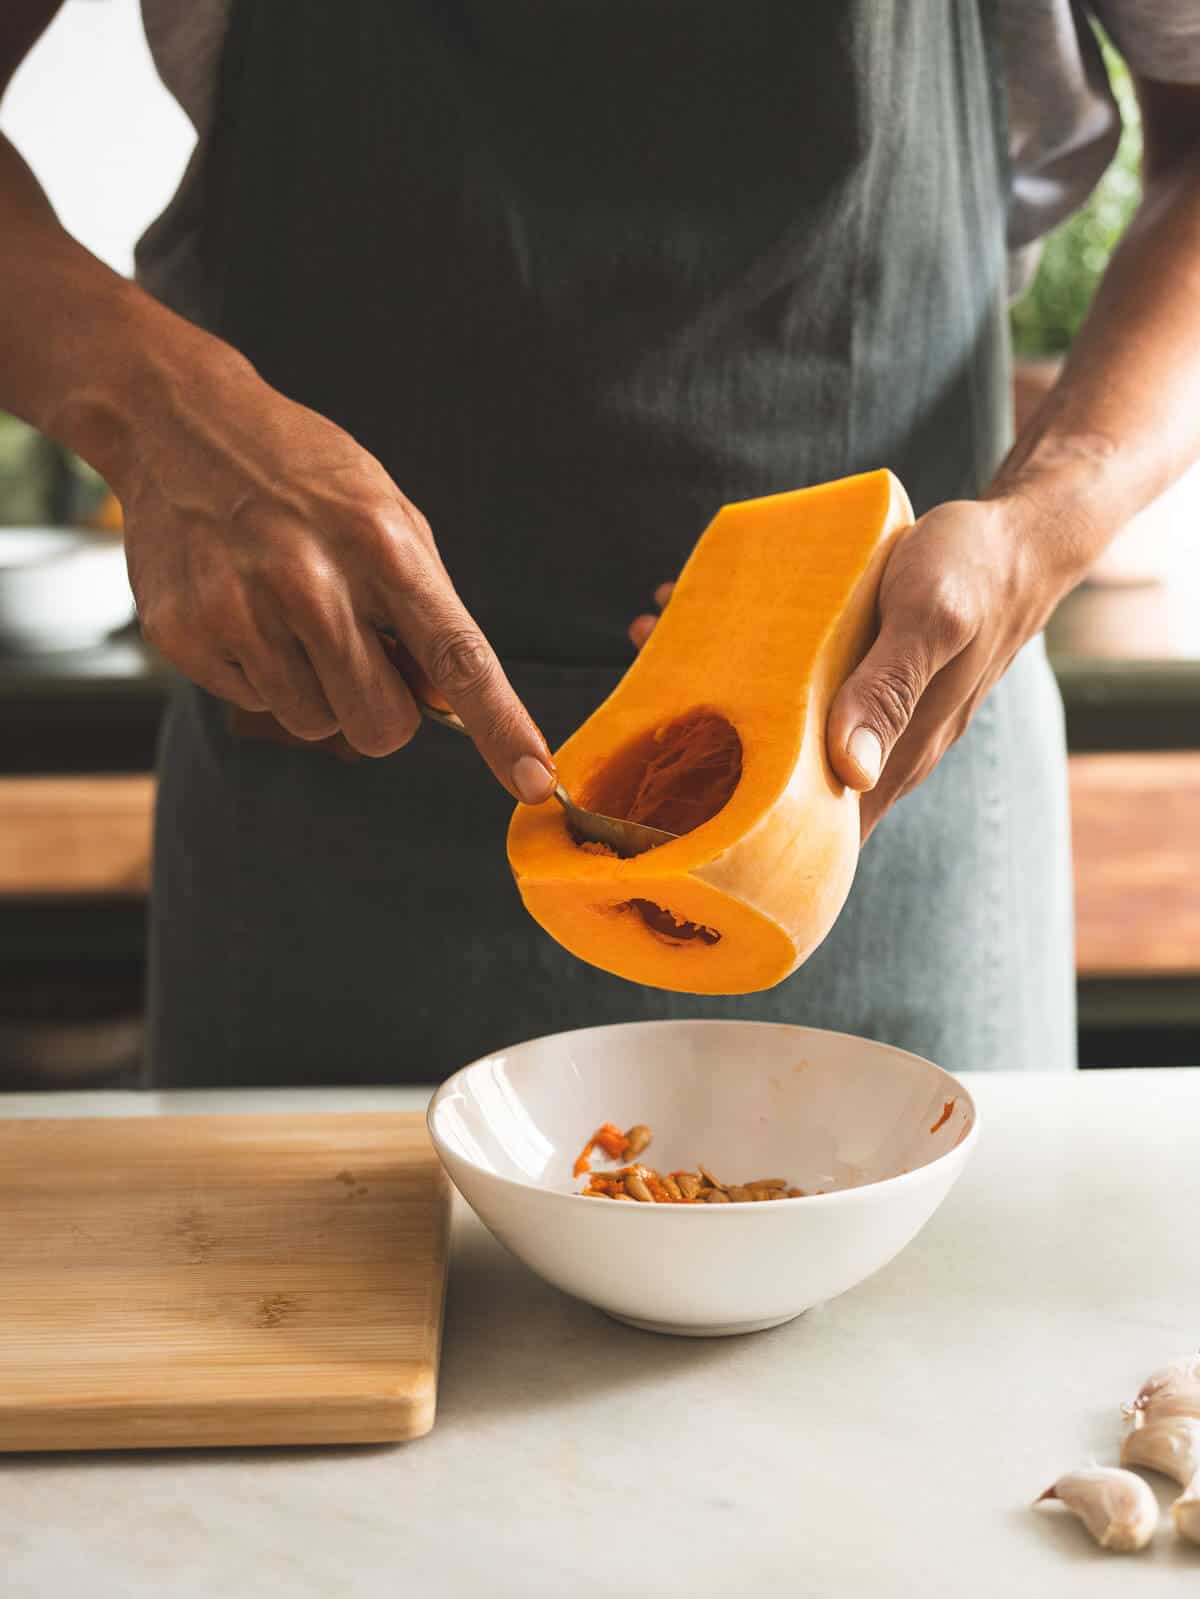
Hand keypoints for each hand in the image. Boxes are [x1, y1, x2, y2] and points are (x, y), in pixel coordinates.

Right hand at [113, 346, 555, 799]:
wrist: (179, 424)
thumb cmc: (304, 476)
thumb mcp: (387, 514)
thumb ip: (426, 608)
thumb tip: (448, 704)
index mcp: (381, 545)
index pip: (457, 658)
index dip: (501, 727)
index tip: (535, 782)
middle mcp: (311, 580)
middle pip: (382, 725)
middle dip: (383, 709)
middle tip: (361, 653)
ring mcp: (240, 608)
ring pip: (316, 723)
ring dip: (317, 689)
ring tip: (291, 616)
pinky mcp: (184, 633)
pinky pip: (255, 704)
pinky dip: (260, 673)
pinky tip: (245, 609)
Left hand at [629, 497, 1066, 840]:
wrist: (1021, 538)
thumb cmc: (976, 572)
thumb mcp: (929, 617)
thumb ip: (888, 690)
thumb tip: (848, 772)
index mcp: (894, 757)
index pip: (815, 834)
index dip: (747, 837)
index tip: (674, 811)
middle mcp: (874, 753)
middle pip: (779, 786)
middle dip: (704, 759)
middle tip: (641, 711)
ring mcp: (863, 719)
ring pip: (775, 733)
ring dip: (711, 701)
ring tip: (656, 644)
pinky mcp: (853, 682)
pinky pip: (788, 690)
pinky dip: (743, 666)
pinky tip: (705, 622)